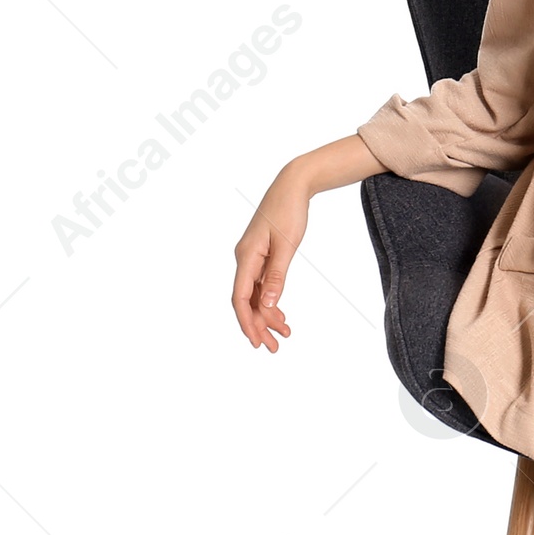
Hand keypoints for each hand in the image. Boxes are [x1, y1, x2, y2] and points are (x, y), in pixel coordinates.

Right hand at [232, 164, 311, 349]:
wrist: (293, 185)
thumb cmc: (289, 211)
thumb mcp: (287, 244)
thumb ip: (277, 275)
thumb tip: (270, 304)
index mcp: (246, 257)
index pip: (240, 298)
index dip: (247, 322)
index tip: (257, 341)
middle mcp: (245, 259)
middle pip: (247, 301)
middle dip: (259, 326)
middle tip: (273, 348)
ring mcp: (252, 258)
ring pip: (256, 295)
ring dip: (268, 316)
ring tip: (285, 335)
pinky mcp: (262, 256)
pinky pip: (262, 285)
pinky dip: (271, 301)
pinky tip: (282, 315)